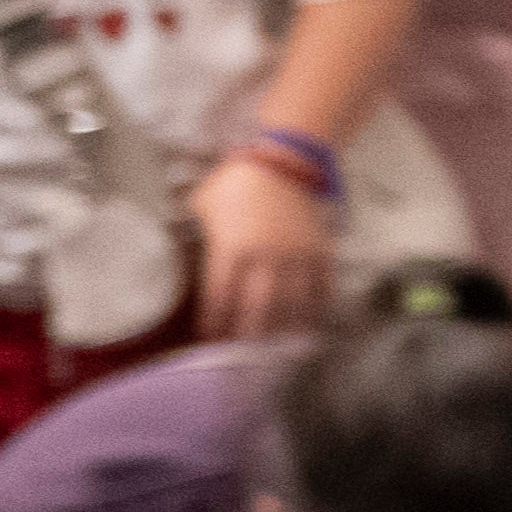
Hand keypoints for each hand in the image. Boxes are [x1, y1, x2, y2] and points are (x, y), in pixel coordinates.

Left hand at [181, 146, 333, 338]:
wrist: (284, 159)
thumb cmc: (237, 180)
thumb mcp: (203, 204)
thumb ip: (199, 233)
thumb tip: (188, 253)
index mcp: (231, 249)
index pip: (220, 298)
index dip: (215, 323)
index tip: (212, 339)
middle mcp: (265, 259)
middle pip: (257, 310)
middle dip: (249, 335)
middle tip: (245, 352)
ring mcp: (297, 257)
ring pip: (292, 305)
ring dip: (284, 329)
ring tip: (279, 344)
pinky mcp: (320, 252)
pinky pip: (322, 287)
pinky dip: (318, 307)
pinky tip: (313, 321)